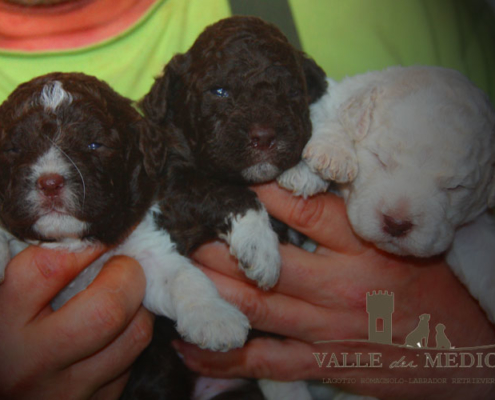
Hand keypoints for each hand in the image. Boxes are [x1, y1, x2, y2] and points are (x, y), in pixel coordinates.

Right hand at [0, 246, 152, 399]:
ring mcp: (67, 392)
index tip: (97, 237)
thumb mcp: (3, 303)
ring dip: (139, 307)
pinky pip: (130, 365)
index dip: (84, 243)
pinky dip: (130, 341)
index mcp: (0, 326)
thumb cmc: (4, 342)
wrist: (5, 395)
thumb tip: (81, 239)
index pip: (49, 268)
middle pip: (107, 310)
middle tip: (123, 264)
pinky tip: (115, 333)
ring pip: (134, 337)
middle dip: (127, 275)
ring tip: (126, 295)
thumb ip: (33, 274)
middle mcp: (33, 364)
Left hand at [176, 183, 494, 399]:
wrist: (463, 353)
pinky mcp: (321, 363)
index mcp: (362, 247)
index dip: (260, 191)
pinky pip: (262, 361)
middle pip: (264, 261)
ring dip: (210, 289)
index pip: (302, 209)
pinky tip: (188, 345)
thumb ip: (353, 218)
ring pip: (254, 307)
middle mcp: (339, 286)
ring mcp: (325, 328)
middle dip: (218, 243)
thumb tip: (302, 188)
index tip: (230, 178)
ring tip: (178, 272)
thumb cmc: (431, 290)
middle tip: (186, 226)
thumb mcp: (401, 242)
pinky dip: (222, 354)